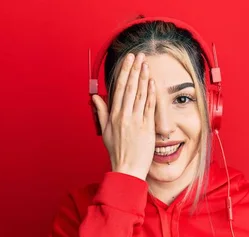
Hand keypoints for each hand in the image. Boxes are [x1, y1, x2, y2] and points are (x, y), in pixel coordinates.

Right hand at [91, 52, 156, 180]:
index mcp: (114, 116)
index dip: (124, 72)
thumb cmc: (117, 152)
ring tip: (146, 64)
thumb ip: (102, 112)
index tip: (128, 60)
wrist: (127, 169)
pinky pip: (150, 107)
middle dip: (134, 69)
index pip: (119, 88)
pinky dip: (151, 94)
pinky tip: (153, 82)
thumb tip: (95, 97)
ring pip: (140, 95)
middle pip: (130, 87)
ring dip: (144, 77)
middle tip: (139, 55)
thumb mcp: (106, 131)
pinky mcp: (147, 128)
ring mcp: (136, 121)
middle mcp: (124, 116)